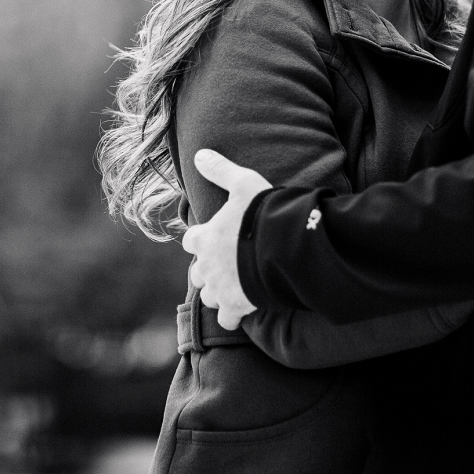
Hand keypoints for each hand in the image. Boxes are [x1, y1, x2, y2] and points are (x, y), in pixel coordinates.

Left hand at [182, 149, 273, 329]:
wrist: (283, 248)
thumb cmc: (263, 214)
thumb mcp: (243, 184)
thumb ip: (221, 170)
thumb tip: (199, 154)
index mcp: (204, 238)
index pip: (190, 242)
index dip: (200, 241)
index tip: (212, 239)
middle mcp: (207, 265)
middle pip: (197, 273)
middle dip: (208, 270)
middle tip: (226, 265)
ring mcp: (220, 288)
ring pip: (208, 296)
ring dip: (217, 293)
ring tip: (233, 287)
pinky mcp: (236, 306)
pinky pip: (227, 319)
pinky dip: (232, 316)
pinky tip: (243, 310)